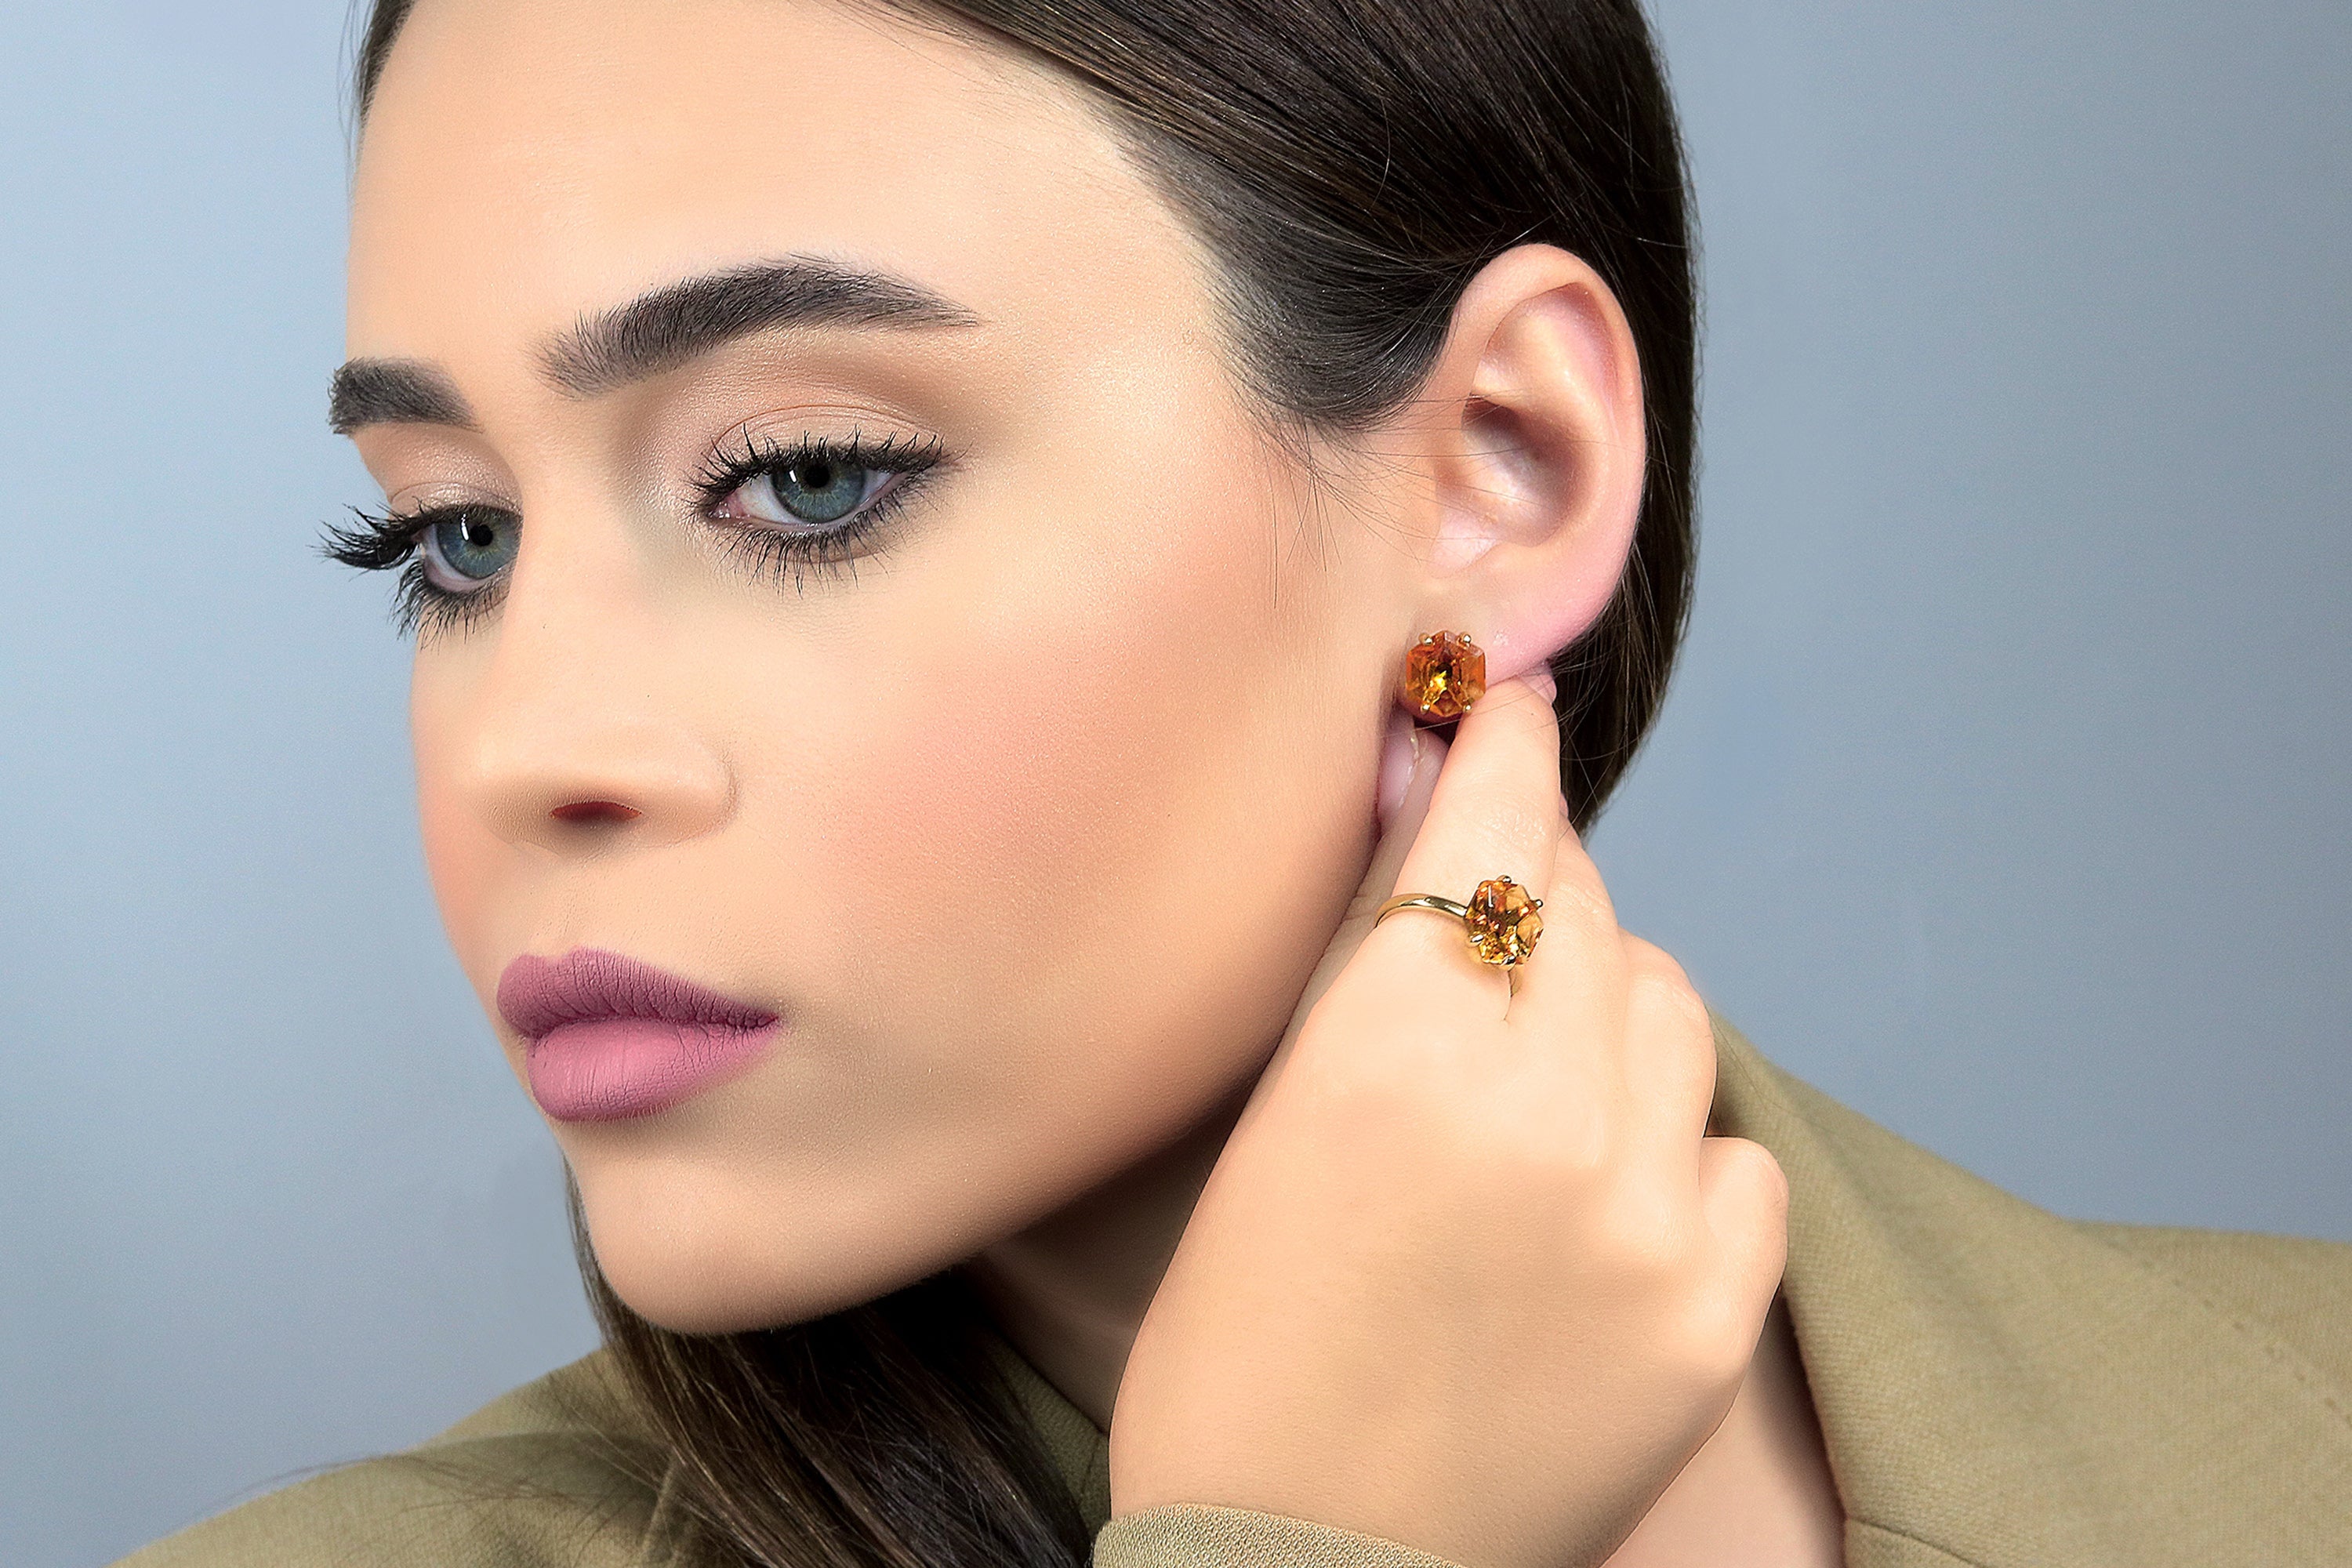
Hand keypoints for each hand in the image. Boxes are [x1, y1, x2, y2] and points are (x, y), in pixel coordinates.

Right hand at [1107, 673, 1789, 1567]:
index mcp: (1395, 1054)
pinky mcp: (1712, 1311)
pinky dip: (1676, 1148)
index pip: (1490, 832)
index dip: (1505, 754)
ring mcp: (1645, 1214)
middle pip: (1588, 906)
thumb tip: (1435, 825)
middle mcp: (1539, 1113)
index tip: (1513, 710)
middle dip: (1542, 886)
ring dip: (1613, 1009)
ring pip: (1674, 1008)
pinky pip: (1737, 1153)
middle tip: (1498, 915)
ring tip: (1546, 1076)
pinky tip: (1605, 1196)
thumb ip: (1370, 974)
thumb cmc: (1239, 1357)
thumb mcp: (1270, 1129)